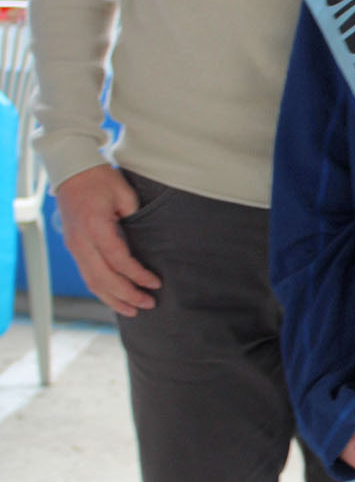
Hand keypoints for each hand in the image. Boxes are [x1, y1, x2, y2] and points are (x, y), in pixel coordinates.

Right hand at [55, 164, 162, 315]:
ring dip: (112, 299)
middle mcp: (81, 242)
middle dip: (127, 295)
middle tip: (148, 304)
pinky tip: (115, 297)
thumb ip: (135, 218)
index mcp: (95, 228)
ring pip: (92, 282)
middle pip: (103, 279)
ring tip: (132, 310)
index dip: (138, 276)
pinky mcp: (73, 247)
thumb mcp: (124, 193)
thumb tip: (145, 242)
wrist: (72, 170)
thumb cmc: (99, 178)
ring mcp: (74, 246)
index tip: (155, 283)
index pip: (119, 261)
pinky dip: (101, 290)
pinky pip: (87, 275)